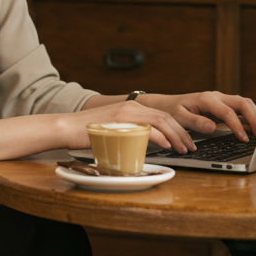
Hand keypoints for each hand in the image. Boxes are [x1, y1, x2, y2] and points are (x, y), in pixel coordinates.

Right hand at [64, 101, 196, 152]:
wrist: (66, 127)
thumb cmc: (86, 133)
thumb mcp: (113, 130)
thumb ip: (129, 133)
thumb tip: (143, 145)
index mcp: (131, 108)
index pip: (162, 115)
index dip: (178, 129)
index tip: (186, 142)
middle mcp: (131, 107)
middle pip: (166, 117)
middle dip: (182, 133)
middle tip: (190, 146)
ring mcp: (126, 113)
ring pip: (160, 121)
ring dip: (176, 135)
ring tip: (183, 148)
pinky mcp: (120, 121)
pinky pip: (146, 127)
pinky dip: (160, 136)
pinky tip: (167, 145)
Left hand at [136, 92, 255, 142]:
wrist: (166, 105)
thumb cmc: (171, 111)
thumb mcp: (179, 118)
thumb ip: (196, 122)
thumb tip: (212, 127)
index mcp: (207, 99)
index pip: (228, 111)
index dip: (237, 126)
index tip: (244, 138)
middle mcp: (216, 96)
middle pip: (242, 102)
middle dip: (253, 117)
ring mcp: (221, 100)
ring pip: (245, 103)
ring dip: (255, 115)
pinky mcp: (223, 105)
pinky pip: (241, 107)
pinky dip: (251, 114)